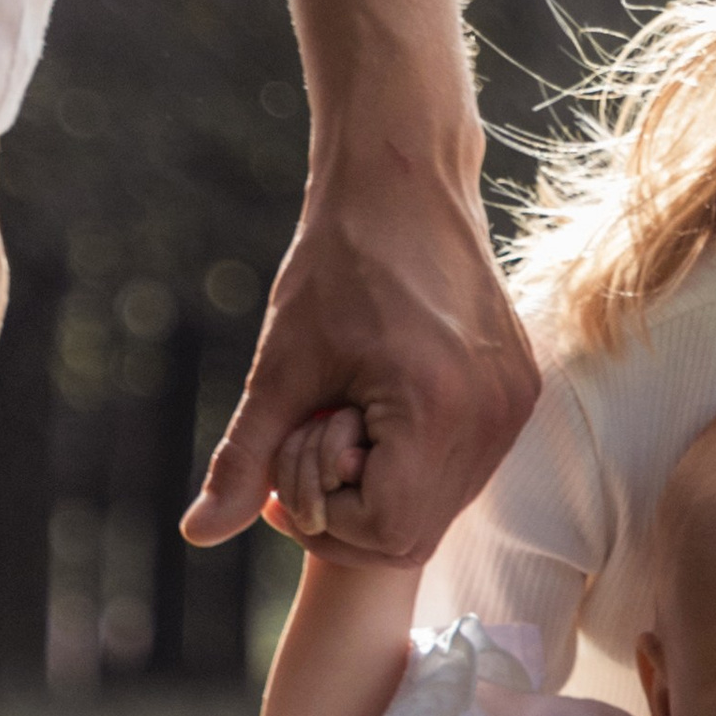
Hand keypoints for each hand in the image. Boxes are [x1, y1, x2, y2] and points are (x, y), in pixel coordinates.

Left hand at [180, 150, 539, 568]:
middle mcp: (492, 420)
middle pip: (415, 534)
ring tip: (341, 424)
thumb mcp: (278, 366)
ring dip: (380, 489)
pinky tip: (377, 414)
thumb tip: (197, 535)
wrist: (403, 180)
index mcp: (438, 411)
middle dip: (348, 511)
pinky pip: (462, 470)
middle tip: (305, 448)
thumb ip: (245, 458)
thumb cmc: (336, 264)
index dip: (324, 518)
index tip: (286, 464)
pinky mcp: (519, 394)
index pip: (386, 532)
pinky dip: (411, 463)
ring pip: (440, 508)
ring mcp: (514, 409)